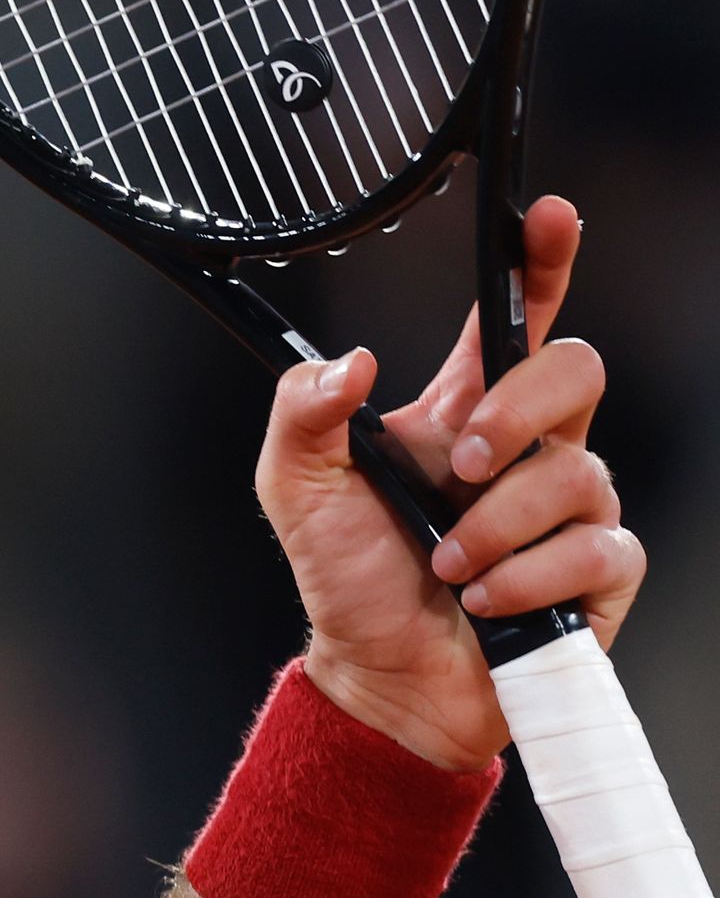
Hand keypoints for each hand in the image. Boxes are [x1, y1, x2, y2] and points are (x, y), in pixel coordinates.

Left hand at [253, 196, 640, 769]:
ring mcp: (570, 507)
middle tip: (456, 468)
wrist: (382, 679)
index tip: (548, 218)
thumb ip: (305, 415)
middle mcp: (526, 448)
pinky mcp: (600, 570)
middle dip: (515, 413)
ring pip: (573, 474)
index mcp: (462, 412)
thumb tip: (350, 363)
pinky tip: (487, 601)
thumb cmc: (350, 580)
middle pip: (573, 370)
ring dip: (493, 528)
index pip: (513, 320)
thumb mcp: (297, 490)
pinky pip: (594, 550)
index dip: (540, 263)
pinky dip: (525, 580)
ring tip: (447, 567)